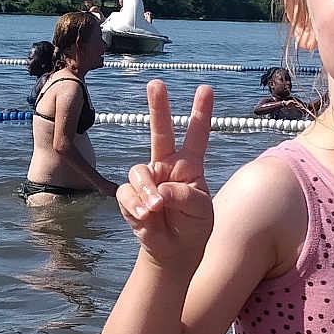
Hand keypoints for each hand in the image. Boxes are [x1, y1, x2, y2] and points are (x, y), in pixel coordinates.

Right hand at [116, 80, 214, 262]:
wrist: (174, 249)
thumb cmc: (193, 225)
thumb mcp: (201, 211)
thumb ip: (186, 196)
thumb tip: (162, 191)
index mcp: (190, 165)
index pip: (196, 135)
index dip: (200, 113)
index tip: (206, 89)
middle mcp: (167, 165)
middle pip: (160, 131)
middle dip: (158, 107)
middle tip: (156, 83)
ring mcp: (147, 179)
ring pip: (140, 171)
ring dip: (147, 190)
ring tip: (157, 209)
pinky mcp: (130, 195)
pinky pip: (127, 193)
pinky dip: (136, 205)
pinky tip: (147, 216)